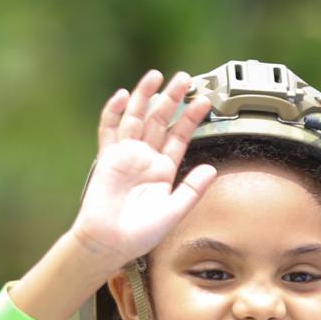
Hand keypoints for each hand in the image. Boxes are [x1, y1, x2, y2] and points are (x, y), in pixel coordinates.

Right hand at [70, 69, 216, 265]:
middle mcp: (146, 158)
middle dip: (172, 99)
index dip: (191, 118)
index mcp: (164, 170)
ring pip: (136, 118)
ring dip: (145, 96)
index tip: (205, 101)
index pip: (180, 137)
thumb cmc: (140, 234)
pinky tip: (122, 96)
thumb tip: (212, 168)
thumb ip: (192, 189)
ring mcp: (126, 155)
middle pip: (159, 121)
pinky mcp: (107, 157)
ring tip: (156, 76)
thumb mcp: (174, 211)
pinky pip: (109, 130)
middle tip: (185, 78)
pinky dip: (113, 112)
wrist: (110, 242)